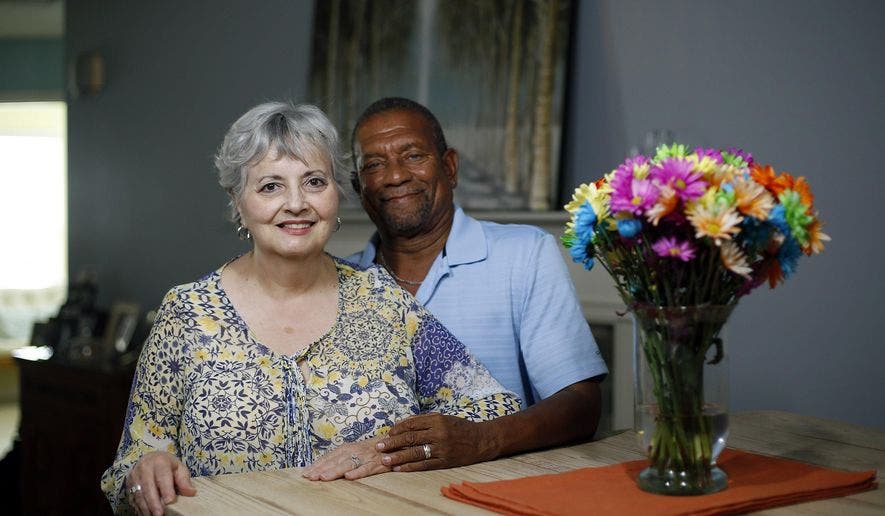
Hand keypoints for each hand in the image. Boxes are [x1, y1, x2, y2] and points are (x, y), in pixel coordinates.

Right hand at [125, 451, 196, 515]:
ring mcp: (134, 477)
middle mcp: (144, 468)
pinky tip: (146, 514)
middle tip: (160, 514)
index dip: (166, 489)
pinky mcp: (128, 485)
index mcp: (159, 461)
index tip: (170, 501)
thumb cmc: (167, 466)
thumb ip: (184, 480)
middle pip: (148, 487)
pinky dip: (140, 508)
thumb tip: (191, 492)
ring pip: (139, 495)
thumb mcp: (179, 468)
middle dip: (154, 502)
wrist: (149, 460)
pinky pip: (133, 499)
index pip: (162, 476)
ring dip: (146, 508)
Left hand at [302, 437, 389, 480]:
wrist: (393, 444)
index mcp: (346, 448)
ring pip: (348, 464)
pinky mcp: (377, 464)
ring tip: (324, 477)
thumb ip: (338, 459)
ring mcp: (365, 457)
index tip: (305, 473)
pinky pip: (366, 469)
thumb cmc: (369, 450)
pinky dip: (358, 472)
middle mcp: (354, 451)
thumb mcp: (352, 451)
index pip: (328, 457)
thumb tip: (318, 469)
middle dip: (322, 469)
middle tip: (310, 476)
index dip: (317, 465)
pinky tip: (349, 477)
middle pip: (335, 461)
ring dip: (335, 471)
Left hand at [375, 413, 493, 471]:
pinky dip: (410, 467)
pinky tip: (399, 468)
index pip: (412, 424)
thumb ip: (425, 420)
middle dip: (392, 443)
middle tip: (379, 447)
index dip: (397, 429)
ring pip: (415, 453)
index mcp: (437, 420)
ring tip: (385, 460)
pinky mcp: (445, 461)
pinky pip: (424, 465)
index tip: (388, 434)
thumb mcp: (444, 418)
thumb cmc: (460, 427)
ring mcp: (442, 449)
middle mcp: (439, 433)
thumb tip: (403, 425)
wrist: (481, 440)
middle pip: (410, 438)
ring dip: (398, 457)